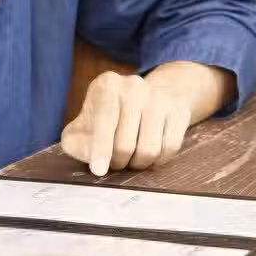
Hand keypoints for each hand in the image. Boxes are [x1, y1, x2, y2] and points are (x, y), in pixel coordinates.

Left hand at [61, 71, 191, 175]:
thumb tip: (87, 155)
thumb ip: (76, 139)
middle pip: (126, 142)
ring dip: (138, 164)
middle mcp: (134, 86)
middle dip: (118, 161)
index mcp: (107, 85)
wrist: (153, 94)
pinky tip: (149, 156)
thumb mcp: (87, 119)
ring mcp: (159, 98)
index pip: (104, 119)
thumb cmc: (110, 114)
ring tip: (131, 159)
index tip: (98, 170)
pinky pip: (169, 149)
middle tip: (115, 163)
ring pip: (149, 149)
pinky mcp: (178, 112)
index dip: (100, 147)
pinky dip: (157, 161)